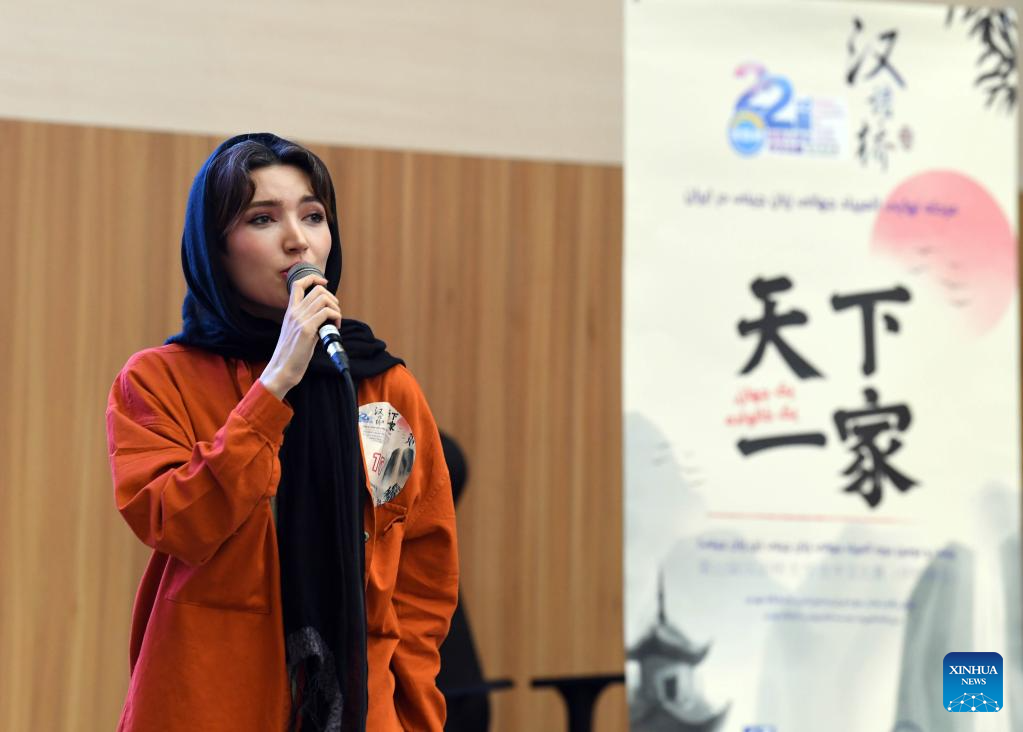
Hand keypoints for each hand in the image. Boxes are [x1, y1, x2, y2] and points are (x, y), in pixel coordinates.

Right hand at [259, 274, 340, 398]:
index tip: (324, 282)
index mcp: (290, 311)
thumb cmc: (292, 353)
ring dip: (336, 308)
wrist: (282, 369)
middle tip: (335, 312)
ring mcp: (299, 320)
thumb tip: (325, 316)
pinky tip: (335, 328)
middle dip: (332, 298)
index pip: (297, 283)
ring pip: (324, 299)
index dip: (313, 277)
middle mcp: (294, 312)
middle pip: (317, 290)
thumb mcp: (296, 331)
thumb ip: (307, 320)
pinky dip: (336, 317)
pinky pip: (327, 313)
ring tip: (335, 321)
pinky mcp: (307, 330)